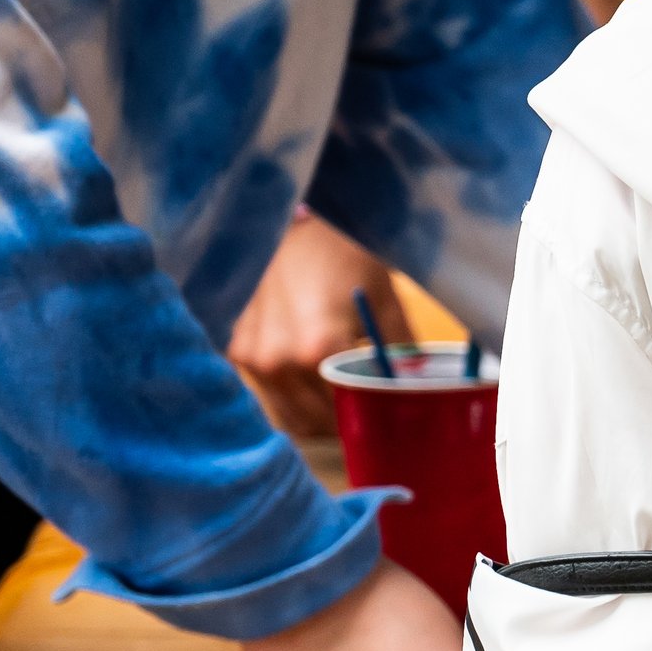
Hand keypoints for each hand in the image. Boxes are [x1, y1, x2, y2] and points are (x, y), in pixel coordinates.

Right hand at [229, 213, 412, 438]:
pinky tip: (309, 382)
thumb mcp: (385, 304)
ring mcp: (252, 357)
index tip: (378, 420)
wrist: (298, 229)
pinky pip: (268, 392)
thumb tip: (414, 388)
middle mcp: (278, 360)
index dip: (364, 420)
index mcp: (318, 349)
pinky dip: (290, 396)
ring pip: (287, 413)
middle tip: (361, 413)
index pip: (344, 412)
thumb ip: (400, 351)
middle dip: (340, 421)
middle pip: (314, 419)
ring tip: (336, 400)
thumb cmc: (348, 260)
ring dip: (313, 415)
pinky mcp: (237, 349)